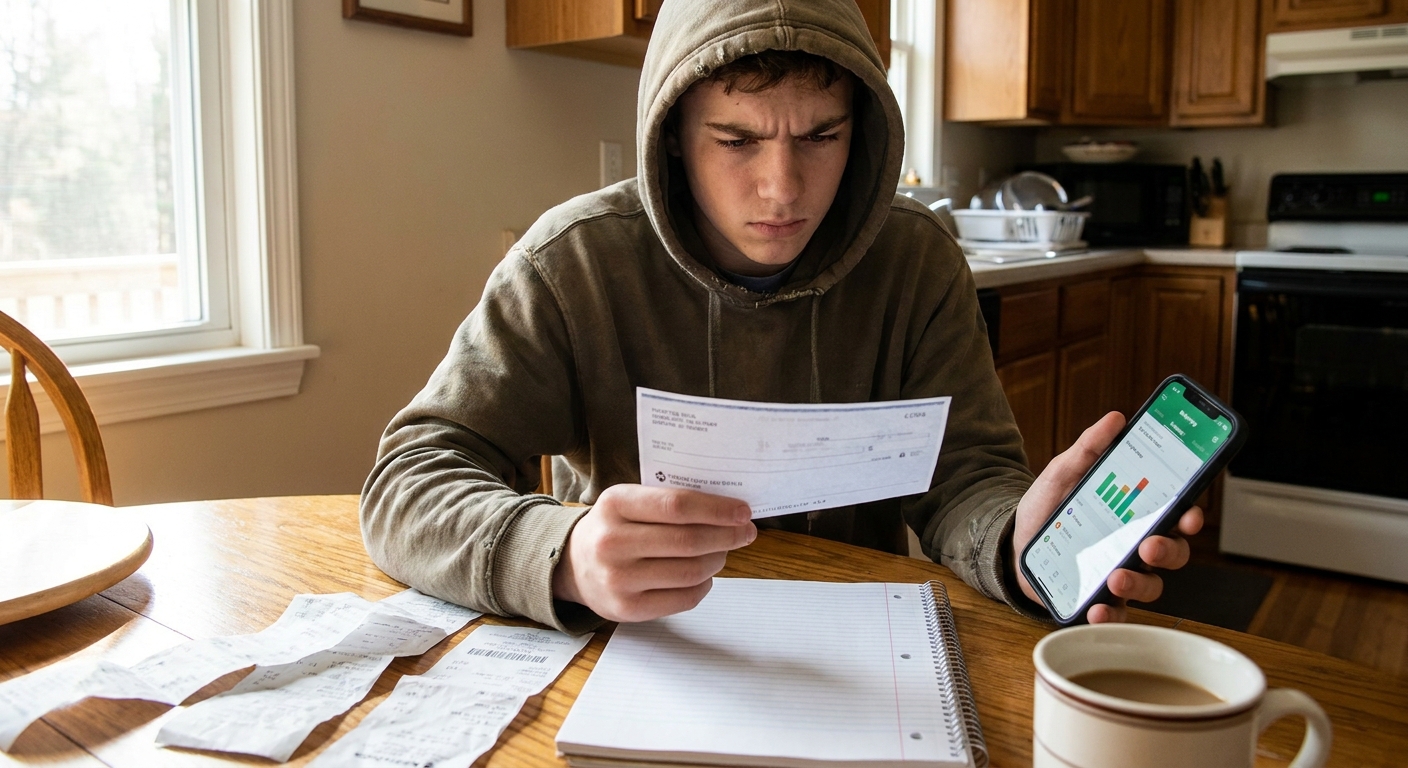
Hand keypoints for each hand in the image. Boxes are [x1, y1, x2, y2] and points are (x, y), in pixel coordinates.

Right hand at [552, 484, 756, 621]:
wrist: (572, 565)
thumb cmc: (613, 527)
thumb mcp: (628, 501)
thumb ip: (668, 502)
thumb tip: (728, 511)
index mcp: (615, 504)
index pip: (677, 506)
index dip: (717, 510)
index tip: (743, 512)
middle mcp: (613, 542)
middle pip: (688, 541)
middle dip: (727, 536)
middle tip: (745, 533)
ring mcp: (618, 579)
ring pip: (691, 572)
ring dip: (718, 560)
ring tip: (722, 552)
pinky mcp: (627, 609)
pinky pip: (684, 598)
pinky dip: (704, 585)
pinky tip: (703, 574)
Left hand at [1011, 412, 1203, 622]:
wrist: (1011, 543)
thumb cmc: (1048, 509)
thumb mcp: (1064, 473)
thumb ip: (1089, 448)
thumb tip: (1115, 419)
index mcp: (1136, 515)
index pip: (1176, 515)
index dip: (1190, 516)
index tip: (1190, 513)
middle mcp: (1135, 546)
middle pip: (1172, 553)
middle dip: (1168, 551)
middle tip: (1149, 545)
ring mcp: (1120, 574)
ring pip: (1150, 586)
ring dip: (1139, 583)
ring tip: (1116, 577)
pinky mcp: (1097, 599)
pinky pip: (1114, 614)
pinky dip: (1110, 615)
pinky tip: (1098, 610)